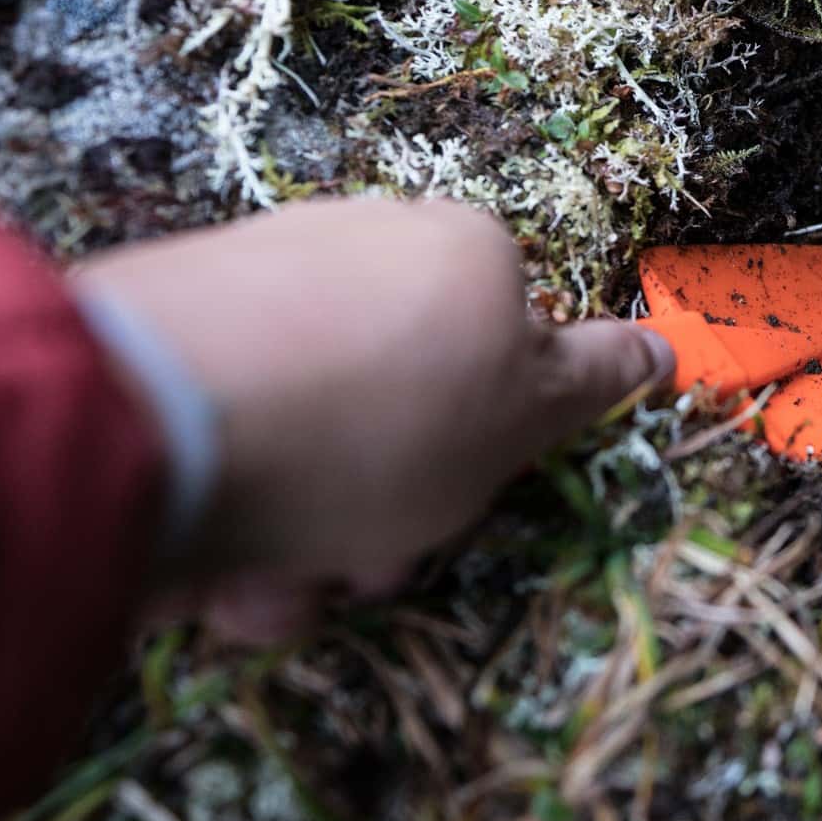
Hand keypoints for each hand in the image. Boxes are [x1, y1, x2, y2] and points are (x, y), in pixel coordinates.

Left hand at [71, 197, 671, 642]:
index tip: (451, 507)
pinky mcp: (170, 319)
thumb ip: (591, 383)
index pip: (505, 351)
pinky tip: (207, 554)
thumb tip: (664, 347)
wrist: (157, 417)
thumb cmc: (379, 423)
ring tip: (262, 581)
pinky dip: (231, 495)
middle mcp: (369, 239)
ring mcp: (262, 273)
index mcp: (467, 251)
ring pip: (313, 425)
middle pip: (403, 398)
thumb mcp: (521, 420)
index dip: (487, 447)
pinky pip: (231, 419)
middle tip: (348, 565)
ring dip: (302, 526)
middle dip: (381, 503)